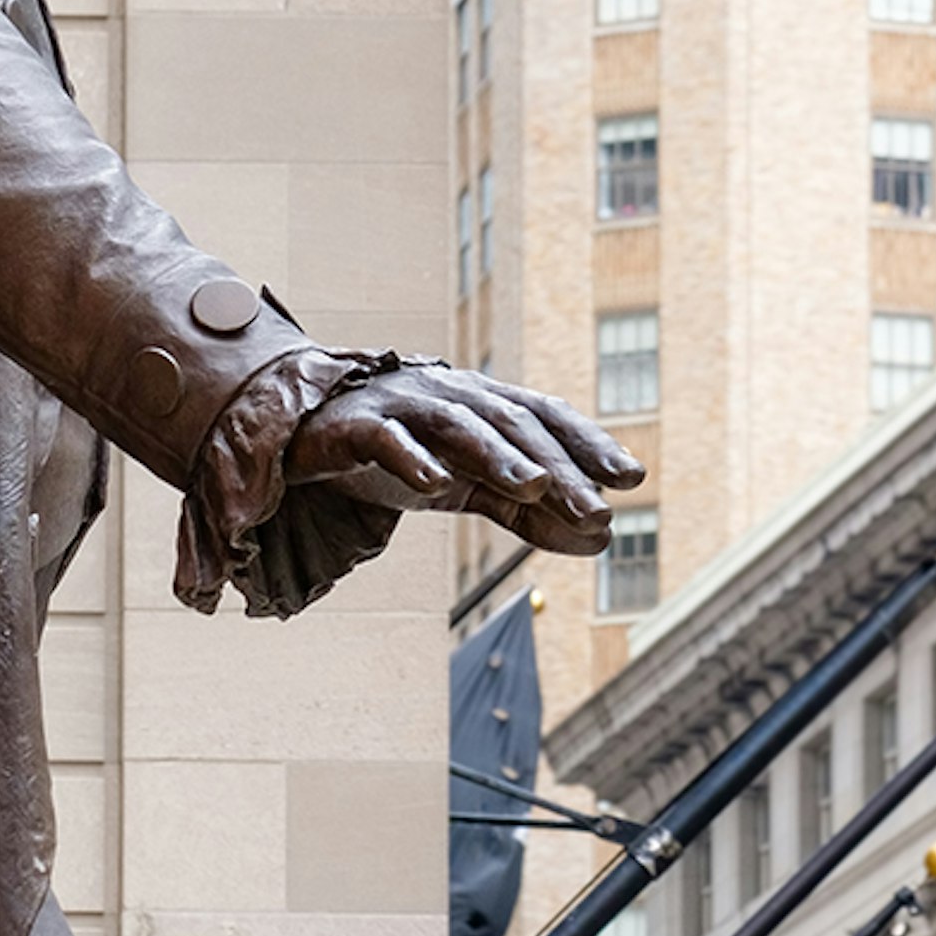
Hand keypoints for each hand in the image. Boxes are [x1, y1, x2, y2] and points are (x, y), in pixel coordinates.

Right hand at [283, 363, 642, 554]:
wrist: (303, 429)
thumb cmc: (398, 451)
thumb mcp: (470, 486)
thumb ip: (530, 511)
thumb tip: (603, 539)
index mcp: (483, 406)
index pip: (546, 417)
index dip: (588, 443)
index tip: (632, 478)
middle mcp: (451, 396)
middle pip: (513, 426)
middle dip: (558, 466)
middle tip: (598, 506)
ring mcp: (402, 405)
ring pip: (459, 425)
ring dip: (500, 454)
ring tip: (536, 485)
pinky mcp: (354, 425)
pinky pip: (386, 438)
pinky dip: (412, 457)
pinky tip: (435, 483)